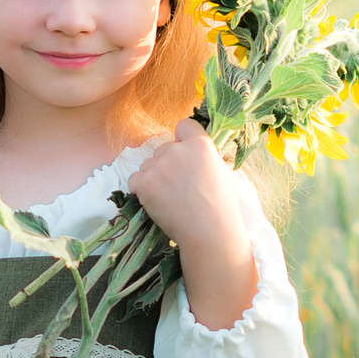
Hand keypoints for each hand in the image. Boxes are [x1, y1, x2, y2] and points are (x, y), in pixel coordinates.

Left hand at [127, 119, 260, 328]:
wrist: (208, 232)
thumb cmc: (222, 206)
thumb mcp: (223, 171)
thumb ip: (207, 155)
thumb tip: (196, 151)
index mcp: (200, 145)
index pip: (184, 125)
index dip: (184, 138)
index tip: (185, 152)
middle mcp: (177, 151)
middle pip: (164, 148)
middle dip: (169, 163)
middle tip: (180, 186)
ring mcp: (158, 166)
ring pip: (148, 164)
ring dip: (154, 177)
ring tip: (170, 198)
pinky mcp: (143, 183)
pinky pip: (135, 180)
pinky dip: (142, 190)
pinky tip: (157, 202)